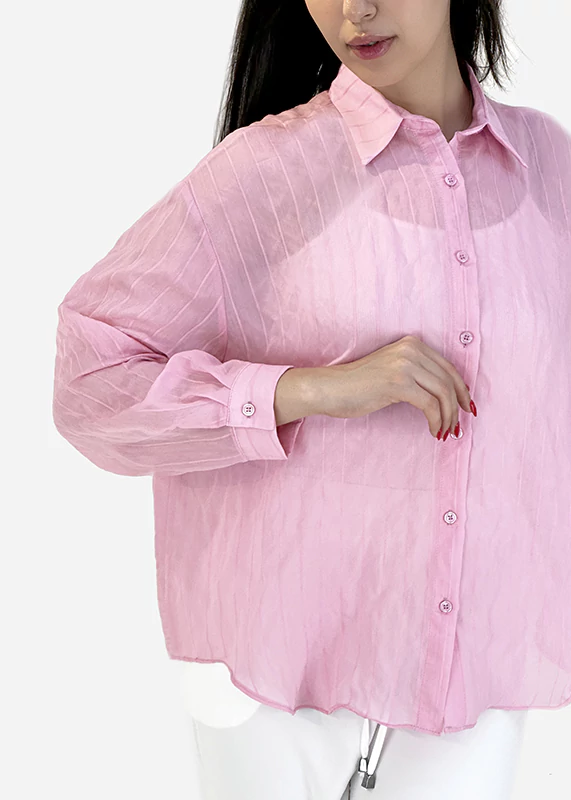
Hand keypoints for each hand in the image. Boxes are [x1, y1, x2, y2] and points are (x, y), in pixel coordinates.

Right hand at [317, 335, 472, 438]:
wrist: (331, 388)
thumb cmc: (358, 385)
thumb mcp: (392, 370)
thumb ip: (416, 374)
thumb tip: (445, 396)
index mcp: (412, 344)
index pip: (448, 367)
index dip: (461, 390)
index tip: (465, 407)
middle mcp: (411, 350)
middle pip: (449, 381)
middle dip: (457, 406)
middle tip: (458, 426)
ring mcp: (404, 365)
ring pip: (442, 394)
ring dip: (448, 417)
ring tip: (445, 432)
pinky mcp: (398, 383)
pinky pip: (430, 406)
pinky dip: (436, 421)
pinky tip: (433, 431)